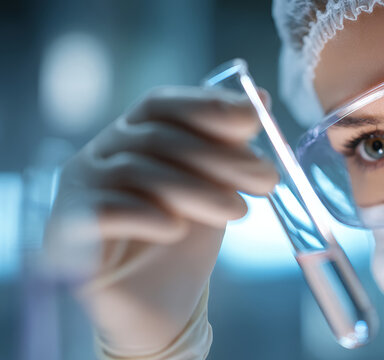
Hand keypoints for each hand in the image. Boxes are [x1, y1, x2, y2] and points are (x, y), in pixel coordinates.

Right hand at [44, 86, 278, 356]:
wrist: (162, 304)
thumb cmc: (187, 240)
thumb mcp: (216, 188)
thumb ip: (229, 148)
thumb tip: (260, 99)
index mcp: (134, 136)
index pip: (162, 104)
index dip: (207, 106)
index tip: (253, 119)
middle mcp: (102, 153)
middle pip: (158, 137)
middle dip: (219, 156)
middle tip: (266, 179)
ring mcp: (81, 187)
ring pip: (136, 171)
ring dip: (196, 189)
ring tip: (237, 211)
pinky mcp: (67, 229)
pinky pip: (105, 210)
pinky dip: (146, 215)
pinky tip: (176, 229)